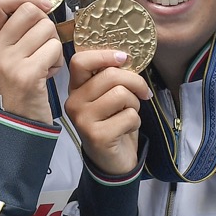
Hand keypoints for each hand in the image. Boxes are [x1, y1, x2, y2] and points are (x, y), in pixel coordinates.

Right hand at [0, 0, 63, 123]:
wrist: (15, 126)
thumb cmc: (16, 87)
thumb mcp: (4, 57)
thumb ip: (13, 32)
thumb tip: (37, 4)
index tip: (40, 5)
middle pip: (28, 11)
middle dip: (45, 23)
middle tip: (43, 44)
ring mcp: (8, 62)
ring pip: (46, 29)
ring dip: (52, 45)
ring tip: (44, 63)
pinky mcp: (27, 75)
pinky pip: (53, 49)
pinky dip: (56, 61)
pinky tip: (48, 74)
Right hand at [65, 49, 151, 175]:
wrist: (112, 161)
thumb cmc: (113, 123)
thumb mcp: (108, 96)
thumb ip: (110, 78)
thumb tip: (125, 57)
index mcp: (76, 88)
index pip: (80, 61)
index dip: (104, 55)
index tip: (124, 58)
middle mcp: (73, 102)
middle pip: (110, 75)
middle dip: (135, 82)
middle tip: (142, 93)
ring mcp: (83, 120)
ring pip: (121, 94)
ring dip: (135, 104)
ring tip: (129, 114)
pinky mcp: (97, 135)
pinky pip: (129, 116)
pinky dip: (135, 122)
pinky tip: (126, 130)